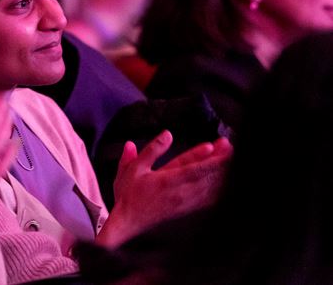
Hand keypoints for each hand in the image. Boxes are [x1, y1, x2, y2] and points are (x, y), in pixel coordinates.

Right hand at [97, 131, 231, 247]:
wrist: (127, 222)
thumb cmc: (128, 195)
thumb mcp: (133, 168)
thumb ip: (151, 150)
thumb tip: (167, 134)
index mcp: (165, 180)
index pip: (190, 167)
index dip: (205, 157)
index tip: (215, 146)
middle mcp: (178, 192)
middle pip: (204, 175)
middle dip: (219, 161)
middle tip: (229, 147)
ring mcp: (184, 202)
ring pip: (209, 187)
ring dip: (221, 174)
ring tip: (230, 160)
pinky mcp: (187, 210)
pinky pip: (207, 200)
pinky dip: (217, 190)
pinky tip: (224, 183)